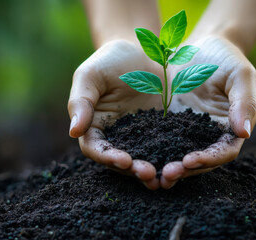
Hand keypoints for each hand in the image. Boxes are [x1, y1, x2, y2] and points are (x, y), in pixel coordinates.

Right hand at [68, 40, 162, 189]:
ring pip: (143, 159)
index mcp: (94, 126)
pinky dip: (171, 158)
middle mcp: (116, 137)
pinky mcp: (161, 133)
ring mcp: (140, 137)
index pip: (95, 148)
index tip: (123, 160)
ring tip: (166, 175)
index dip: (107, 157)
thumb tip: (73, 131)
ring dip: (153, 170)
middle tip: (148, 173)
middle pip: (120, 161)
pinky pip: (165, 148)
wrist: (143, 51)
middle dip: (133, 169)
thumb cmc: (110, 60)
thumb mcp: (91, 74)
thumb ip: (81, 101)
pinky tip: (182, 164)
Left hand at [160, 36, 255, 188]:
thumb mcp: (240, 75)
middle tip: (166, 175)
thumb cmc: (227, 58)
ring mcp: (188, 131)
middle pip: (200, 161)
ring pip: (178, 155)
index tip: (190, 161)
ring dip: (166, 165)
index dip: (209, 159)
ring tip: (149, 172)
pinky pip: (161, 141)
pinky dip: (152, 150)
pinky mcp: (170, 124)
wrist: (202, 45)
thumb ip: (243, 102)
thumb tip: (245, 133)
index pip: (223, 152)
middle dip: (184, 170)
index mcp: (231, 128)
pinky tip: (136, 156)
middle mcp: (209, 135)